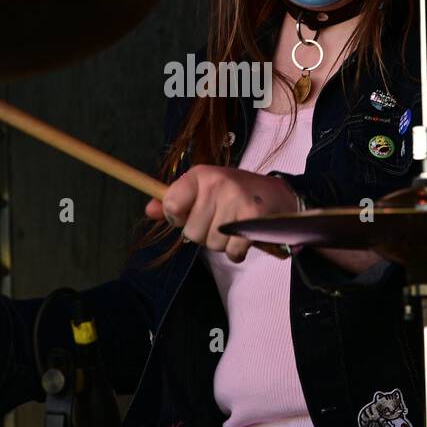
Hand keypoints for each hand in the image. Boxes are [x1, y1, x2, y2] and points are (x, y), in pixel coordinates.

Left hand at [144, 166, 299, 262]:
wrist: (278, 194)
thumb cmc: (234, 193)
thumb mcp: (203, 189)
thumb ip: (174, 200)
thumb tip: (149, 211)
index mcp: (200, 175)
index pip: (171, 205)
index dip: (178, 218)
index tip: (190, 215)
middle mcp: (216, 183)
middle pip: (191, 232)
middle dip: (204, 234)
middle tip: (220, 220)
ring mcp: (236, 199)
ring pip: (211, 244)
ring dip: (222, 242)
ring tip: (234, 226)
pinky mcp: (253, 217)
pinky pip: (232, 251)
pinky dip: (237, 251)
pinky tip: (244, 237)